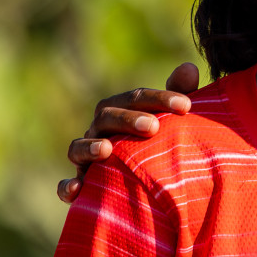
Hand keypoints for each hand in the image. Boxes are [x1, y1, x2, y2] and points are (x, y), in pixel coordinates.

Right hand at [58, 63, 199, 202]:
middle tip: (153, 127)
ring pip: (78, 147)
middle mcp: (100, 130)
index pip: (136, 98)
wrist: (142, 181)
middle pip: (107, 117)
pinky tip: (78, 188)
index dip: (160, 98)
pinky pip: (67, 185)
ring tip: (106, 149)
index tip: (186, 106)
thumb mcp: (171, 119)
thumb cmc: (159, 141)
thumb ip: (180, 94)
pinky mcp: (80, 184)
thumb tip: (189, 67)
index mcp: (121, 111)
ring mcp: (85, 157)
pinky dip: (68, 186)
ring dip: (89, 147)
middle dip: (128, 120)